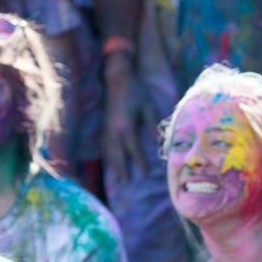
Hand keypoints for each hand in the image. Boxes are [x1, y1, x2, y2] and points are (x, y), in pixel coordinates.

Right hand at [103, 56, 151, 181]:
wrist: (117, 77)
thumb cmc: (136, 90)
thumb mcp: (148, 107)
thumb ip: (152, 125)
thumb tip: (158, 142)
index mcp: (126, 125)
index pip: (133, 149)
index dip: (139, 162)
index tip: (145, 175)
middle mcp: (114, 129)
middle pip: (118, 154)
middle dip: (122, 169)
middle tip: (126, 184)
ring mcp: (106, 127)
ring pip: (108, 151)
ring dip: (113, 165)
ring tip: (116, 178)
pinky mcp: (103, 124)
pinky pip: (104, 144)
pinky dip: (106, 155)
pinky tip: (109, 162)